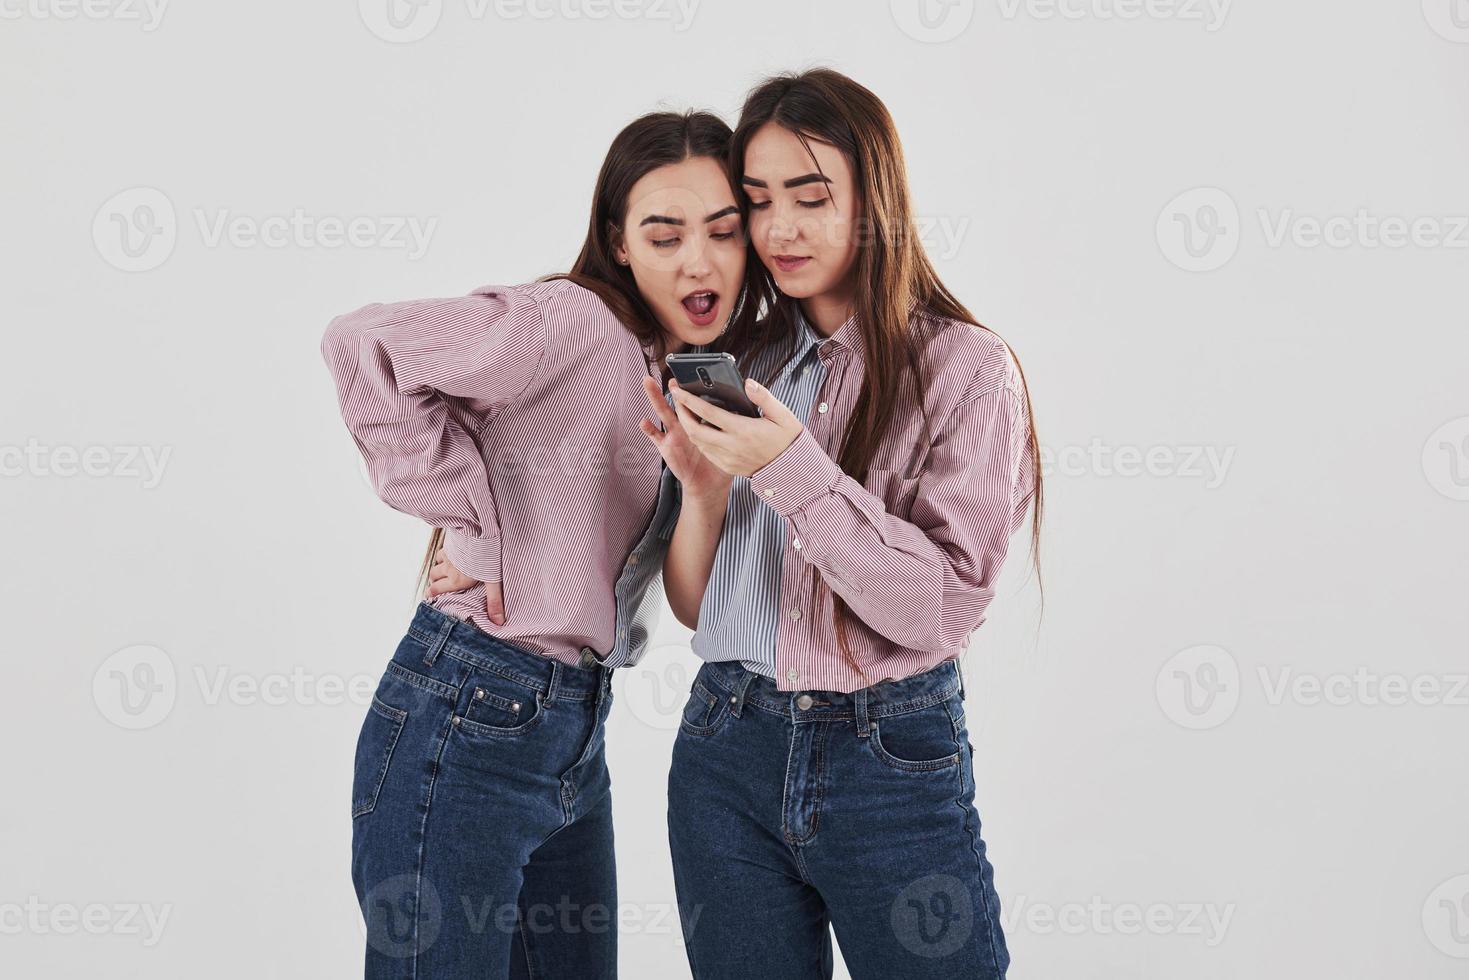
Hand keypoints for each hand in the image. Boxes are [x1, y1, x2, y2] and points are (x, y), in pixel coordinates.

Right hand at [425, 546, 505, 625]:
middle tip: (439, 584)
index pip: (436, 590)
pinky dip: (445, 552)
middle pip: (434, 576)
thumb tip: (498, 622)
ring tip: (446, 568)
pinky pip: (444, 548)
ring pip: (437, 561)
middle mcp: (448, 568)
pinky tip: (453, 550)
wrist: (481, 531)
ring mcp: (448, 553)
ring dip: (439, 566)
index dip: (431, 594)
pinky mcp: (451, 540)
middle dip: (435, 581)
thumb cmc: (487, 558)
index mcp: (456, 580)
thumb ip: (494, 601)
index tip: (428, 597)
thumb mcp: (493, 582)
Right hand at [640, 375, 732, 501]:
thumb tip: (746, 402)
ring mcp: (674, 435)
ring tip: (647, 381)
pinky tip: (644, 421)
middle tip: (673, 374)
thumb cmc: (724, 459)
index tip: (695, 373)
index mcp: (704, 421)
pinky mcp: (666, 447)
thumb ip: (739, 422)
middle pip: (679, 401)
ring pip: (664, 412)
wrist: (710, 484)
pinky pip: (656, 437)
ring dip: (655, 397)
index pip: (699, 400)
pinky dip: (650, 429)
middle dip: (675, 387)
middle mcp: (687, 425)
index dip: (697, 387)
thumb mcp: (734, 438)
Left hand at [668, 377, 803, 477]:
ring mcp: (728, 458)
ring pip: (698, 441)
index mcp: (743, 430)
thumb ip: (764, 397)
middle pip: (694, 429)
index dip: (689, 400)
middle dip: (681, 413)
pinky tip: (700, 427)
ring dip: (688, 425)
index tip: (678, 389)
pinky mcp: (727, 466)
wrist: (791, 469)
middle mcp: (731, 446)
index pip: (708, 412)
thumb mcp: (782, 415)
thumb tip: (747, 383)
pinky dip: (698, 438)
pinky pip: (706, 451)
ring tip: (685, 410)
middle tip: (677, 399)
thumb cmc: (787, 440)